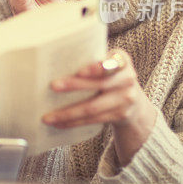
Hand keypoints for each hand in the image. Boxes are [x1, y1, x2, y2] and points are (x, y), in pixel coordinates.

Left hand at [42, 49, 157, 165]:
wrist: (134, 101)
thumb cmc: (109, 76)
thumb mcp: (107, 64)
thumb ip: (90, 60)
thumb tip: (53, 62)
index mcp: (122, 60)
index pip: (111, 63)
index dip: (96, 68)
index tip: (79, 71)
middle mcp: (128, 79)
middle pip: (98, 84)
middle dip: (74, 85)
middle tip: (53, 86)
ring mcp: (126, 99)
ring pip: (92, 107)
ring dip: (68, 113)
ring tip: (48, 116)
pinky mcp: (120, 116)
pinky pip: (93, 120)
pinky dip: (73, 122)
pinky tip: (59, 123)